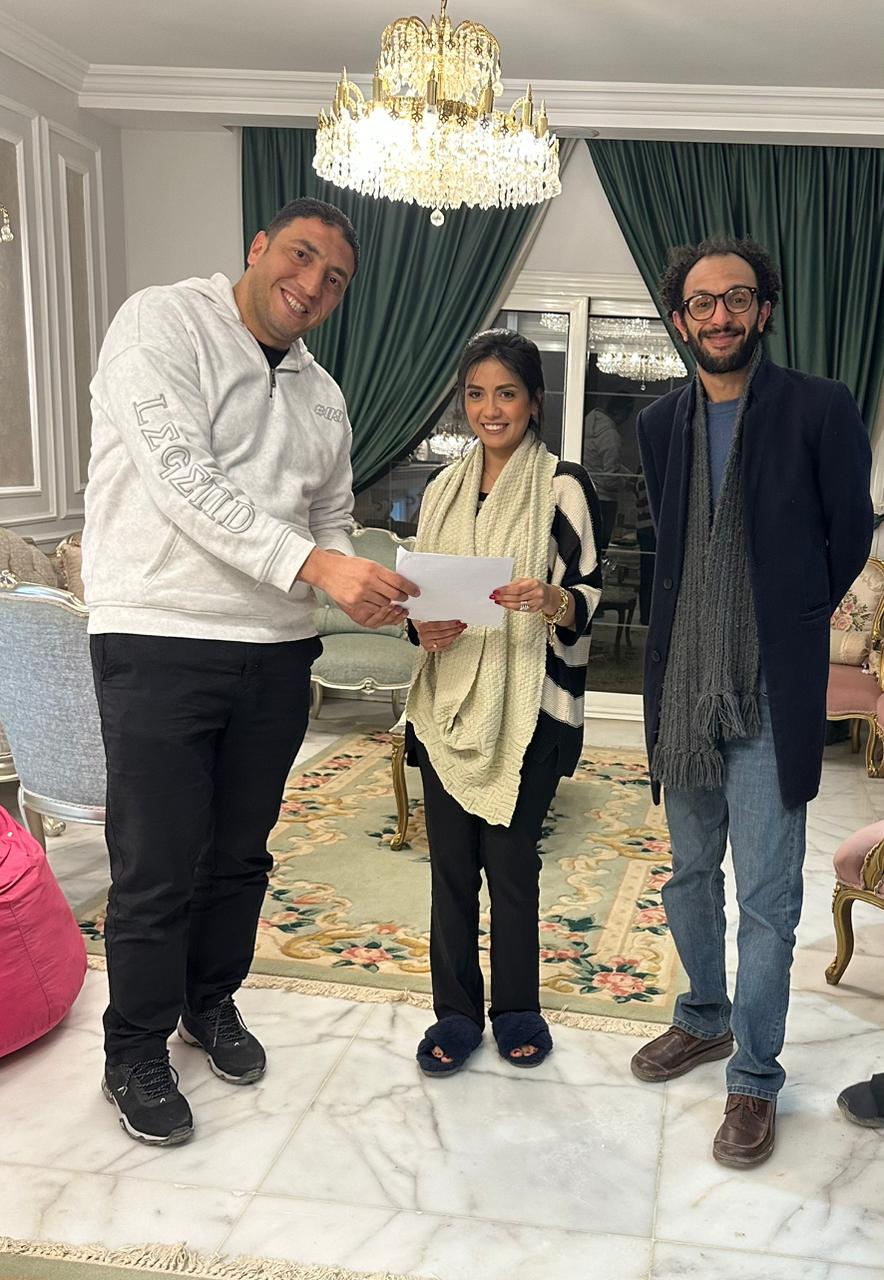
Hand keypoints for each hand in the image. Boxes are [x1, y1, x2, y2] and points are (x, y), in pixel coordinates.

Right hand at [299, 548, 418, 628]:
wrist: (326, 571)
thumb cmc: (347, 567)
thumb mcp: (368, 564)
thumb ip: (383, 574)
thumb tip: (400, 584)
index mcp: (373, 569)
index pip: (398, 581)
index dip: (409, 588)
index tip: (415, 591)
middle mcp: (367, 582)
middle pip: (393, 595)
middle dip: (402, 598)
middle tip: (404, 598)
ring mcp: (360, 594)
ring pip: (384, 605)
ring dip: (389, 605)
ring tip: (390, 601)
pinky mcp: (354, 603)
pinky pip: (372, 610)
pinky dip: (377, 608)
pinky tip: (377, 604)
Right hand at [413, 619, 466, 652]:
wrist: (421, 631)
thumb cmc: (427, 623)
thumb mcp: (429, 618)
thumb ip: (438, 617)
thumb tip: (454, 617)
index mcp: (422, 626)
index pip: (438, 625)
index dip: (449, 624)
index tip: (458, 621)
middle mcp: (423, 636)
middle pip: (442, 633)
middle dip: (454, 629)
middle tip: (462, 626)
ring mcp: (425, 643)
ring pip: (444, 640)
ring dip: (454, 635)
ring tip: (460, 630)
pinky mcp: (429, 649)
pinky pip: (443, 646)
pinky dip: (450, 641)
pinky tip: (455, 636)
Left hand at [490, 577, 557, 614]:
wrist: (547, 594)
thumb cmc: (534, 586)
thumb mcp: (525, 581)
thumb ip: (514, 584)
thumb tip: (501, 589)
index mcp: (534, 583)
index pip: (517, 588)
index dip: (505, 590)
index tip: (496, 591)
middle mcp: (537, 593)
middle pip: (517, 597)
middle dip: (503, 597)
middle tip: (493, 596)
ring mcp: (536, 603)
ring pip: (518, 605)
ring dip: (505, 603)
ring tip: (497, 601)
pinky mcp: (534, 609)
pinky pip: (520, 609)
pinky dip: (510, 607)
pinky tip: (504, 604)